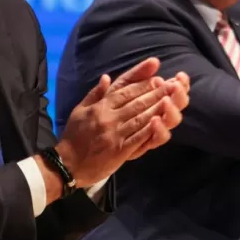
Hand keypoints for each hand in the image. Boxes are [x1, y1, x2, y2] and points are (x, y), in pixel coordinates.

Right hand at [52, 59, 186, 192]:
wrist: (67, 164)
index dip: (142, 82)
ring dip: (157, 108)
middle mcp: (108, 117)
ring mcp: (115, 134)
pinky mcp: (120, 150)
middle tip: (170, 85)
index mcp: (100, 107)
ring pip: (140, 118)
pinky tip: (161, 122)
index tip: (157, 76)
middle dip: (155, 92)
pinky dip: (151, 129)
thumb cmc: (74, 136)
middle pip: (136, 102)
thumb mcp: (80, 110)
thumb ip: (95, 94)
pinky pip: (138, 138)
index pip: (124, 90)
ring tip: (171, 99)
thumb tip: (107, 77)